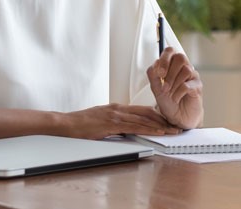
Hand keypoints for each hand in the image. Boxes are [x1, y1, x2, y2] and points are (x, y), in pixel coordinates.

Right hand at [63, 103, 181, 138]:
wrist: (65, 124)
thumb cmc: (81, 124)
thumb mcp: (102, 121)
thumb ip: (115, 123)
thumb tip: (126, 130)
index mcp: (117, 108)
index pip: (142, 110)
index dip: (157, 115)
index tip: (168, 120)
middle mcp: (119, 109)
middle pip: (147, 112)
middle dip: (163, 119)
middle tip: (175, 125)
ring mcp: (115, 115)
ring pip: (144, 119)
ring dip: (160, 125)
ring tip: (172, 130)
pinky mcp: (111, 123)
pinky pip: (134, 126)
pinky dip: (148, 129)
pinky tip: (158, 132)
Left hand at [147, 47, 203, 128]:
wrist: (177, 117)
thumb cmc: (169, 102)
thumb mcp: (156, 89)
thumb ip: (153, 76)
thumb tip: (155, 66)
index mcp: (172, 65)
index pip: (170, 51)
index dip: (164, 59)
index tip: (159, 73)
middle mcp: (184, 68)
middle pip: (180, 57)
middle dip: (169, 72)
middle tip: (164, 86)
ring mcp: (192, 76)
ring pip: (185, 70)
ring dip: (173, 84)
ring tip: (170, 94)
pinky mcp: (198, 87)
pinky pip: (188, 84)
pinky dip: (178, 92)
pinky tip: (176, 98)